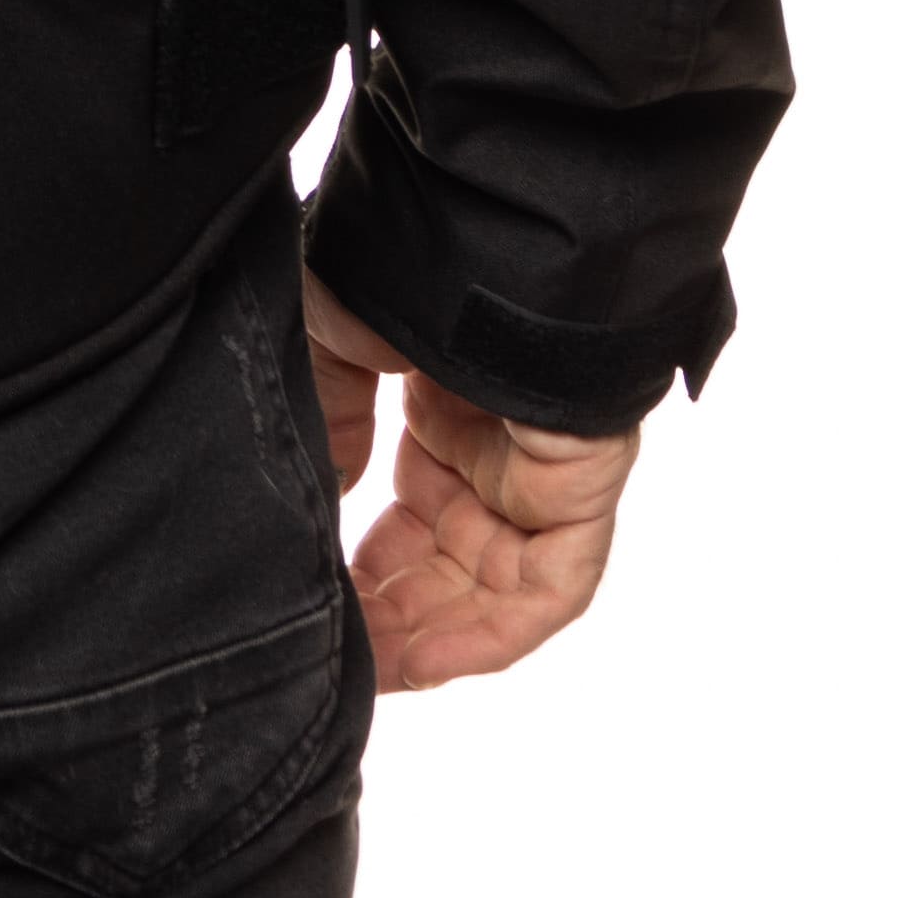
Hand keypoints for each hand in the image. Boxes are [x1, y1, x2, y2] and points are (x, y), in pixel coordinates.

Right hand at [302, 278, 638, 691]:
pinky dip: (488, 633)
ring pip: (494, 589)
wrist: (476, 223)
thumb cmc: (403, 257)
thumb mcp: (332, 340)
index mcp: (445, 410)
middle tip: (333, 658)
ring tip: (365, 673)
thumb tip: (327, 495)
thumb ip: (327, 421)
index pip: (411, 520)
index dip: (363, 573)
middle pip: (449, 566)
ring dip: (431, 639)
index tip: (314, 608)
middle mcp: (498, 449)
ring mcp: (544, 472)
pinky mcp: (582, 489)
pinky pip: (549, 587)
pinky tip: (422, 659)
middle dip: (391, 618)